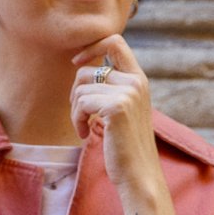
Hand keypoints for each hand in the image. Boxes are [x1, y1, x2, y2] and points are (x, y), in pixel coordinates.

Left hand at [69, 35, 164, 197]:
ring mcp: (128, 93)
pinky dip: (76, 120)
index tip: (76, 62)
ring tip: (84, 127)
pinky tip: (84, 134)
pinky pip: (81, 103)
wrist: (138, 173)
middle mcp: (136, 81)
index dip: (91, 47)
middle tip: (80, 115)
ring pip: (80, 89)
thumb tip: (82, 66)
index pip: (115, 41)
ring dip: (75, 111)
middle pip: (87, 71)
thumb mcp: (121, 109)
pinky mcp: (117, 107)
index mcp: (138, 79)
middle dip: (75, 94)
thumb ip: (111, 87)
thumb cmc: (124, 144)